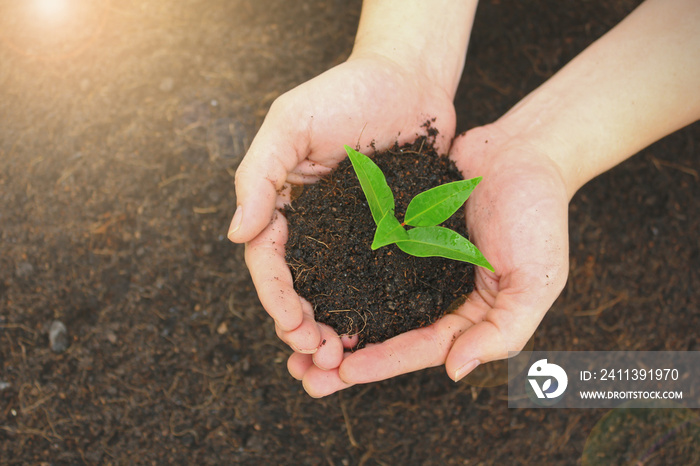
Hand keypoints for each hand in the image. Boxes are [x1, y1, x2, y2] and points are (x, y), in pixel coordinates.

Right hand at [229, 53, 458, 363]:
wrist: (410, 80)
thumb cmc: (346, 91)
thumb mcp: (290, 123)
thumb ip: (259, 175)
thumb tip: (236, 234)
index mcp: (284, 205)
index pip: (269, 261)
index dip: (277, 299)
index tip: (292, 329)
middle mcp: (315, 227)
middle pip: (300, 288)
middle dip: (303, 327)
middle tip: (320, 357)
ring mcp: (353, 234)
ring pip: (336, 293)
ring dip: (333, 329)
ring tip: (342, 359)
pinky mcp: (391, 234)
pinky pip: (379, 278)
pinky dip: (373, 310)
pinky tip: (379, 334)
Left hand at [289, 123, 570, 395]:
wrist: (524, 151)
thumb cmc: (540, 215)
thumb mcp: (537, 281)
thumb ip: (503, 331)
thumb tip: (454, 371)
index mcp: (466, 313)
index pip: (421, 347)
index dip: (383, 363)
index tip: (342, 373)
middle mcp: (434, 292)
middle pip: (385, 332)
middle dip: (344, 356)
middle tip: (300, 372)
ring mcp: (413, 261)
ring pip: (366, 297)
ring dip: (331, 319)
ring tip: (290, 333)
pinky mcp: (396, 229)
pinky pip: (363, 253)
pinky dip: (336, 271)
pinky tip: (304, 279)